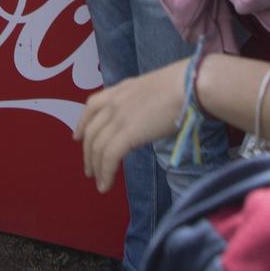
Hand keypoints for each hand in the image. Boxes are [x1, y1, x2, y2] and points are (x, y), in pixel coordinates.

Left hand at [78, 61, 188, 192]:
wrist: (191, 86)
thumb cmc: (186, 86)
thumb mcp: (157, 89)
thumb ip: (146, 103)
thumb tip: (150, 117)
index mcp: (122, 88)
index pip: (92, 105)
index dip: (82, 123)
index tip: (77, 136)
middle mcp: (115, 101)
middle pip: (91, 130)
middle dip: (88, 153)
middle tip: (89, 169)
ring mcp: (119, 116)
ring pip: (97, 146)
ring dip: (96, 167)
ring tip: (99, 183)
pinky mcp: (128, 133)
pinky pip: (109, 157)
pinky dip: (105, 173)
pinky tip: (106, 185)